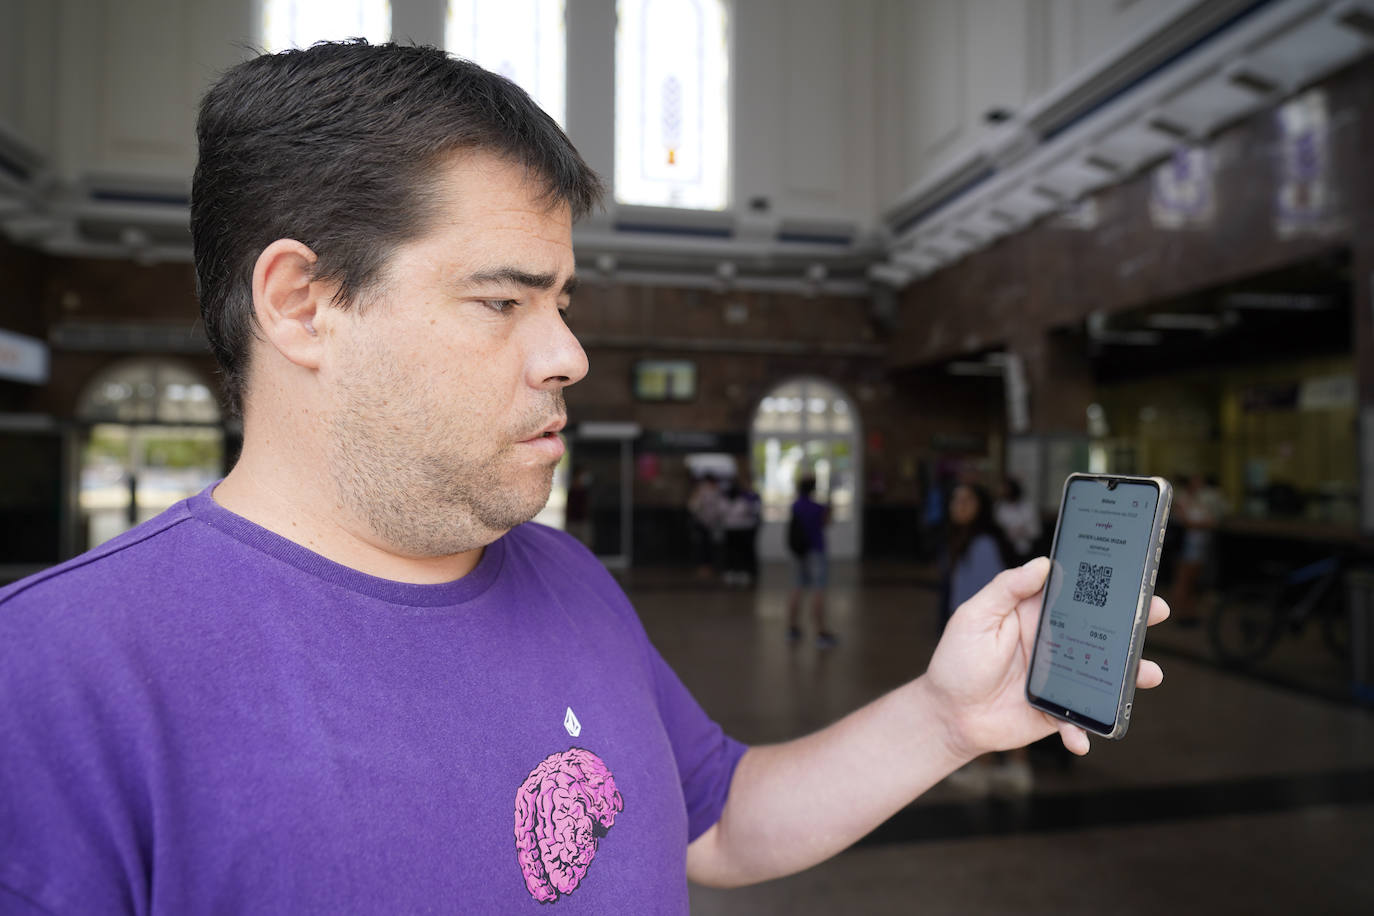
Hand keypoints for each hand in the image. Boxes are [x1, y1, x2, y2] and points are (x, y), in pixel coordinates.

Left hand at [924, 557, 1168, 758]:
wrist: (948, 715)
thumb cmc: (956, 661)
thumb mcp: (974, 617)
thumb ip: (1007, 589)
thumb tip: (1042, 564)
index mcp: (1035, 616)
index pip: (1075, 597)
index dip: (1102, 587)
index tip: (1131, 576)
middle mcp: (1054, 645)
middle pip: (1099, 632)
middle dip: (1131, 624)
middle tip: (1156, 613)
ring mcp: (1059, 679)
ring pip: (1102, 676)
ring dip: (1127, 678)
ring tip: (1149, 674)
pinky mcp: (1056, 712)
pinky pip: (1079, 720)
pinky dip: (1084, 730)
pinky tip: (1081, 737)